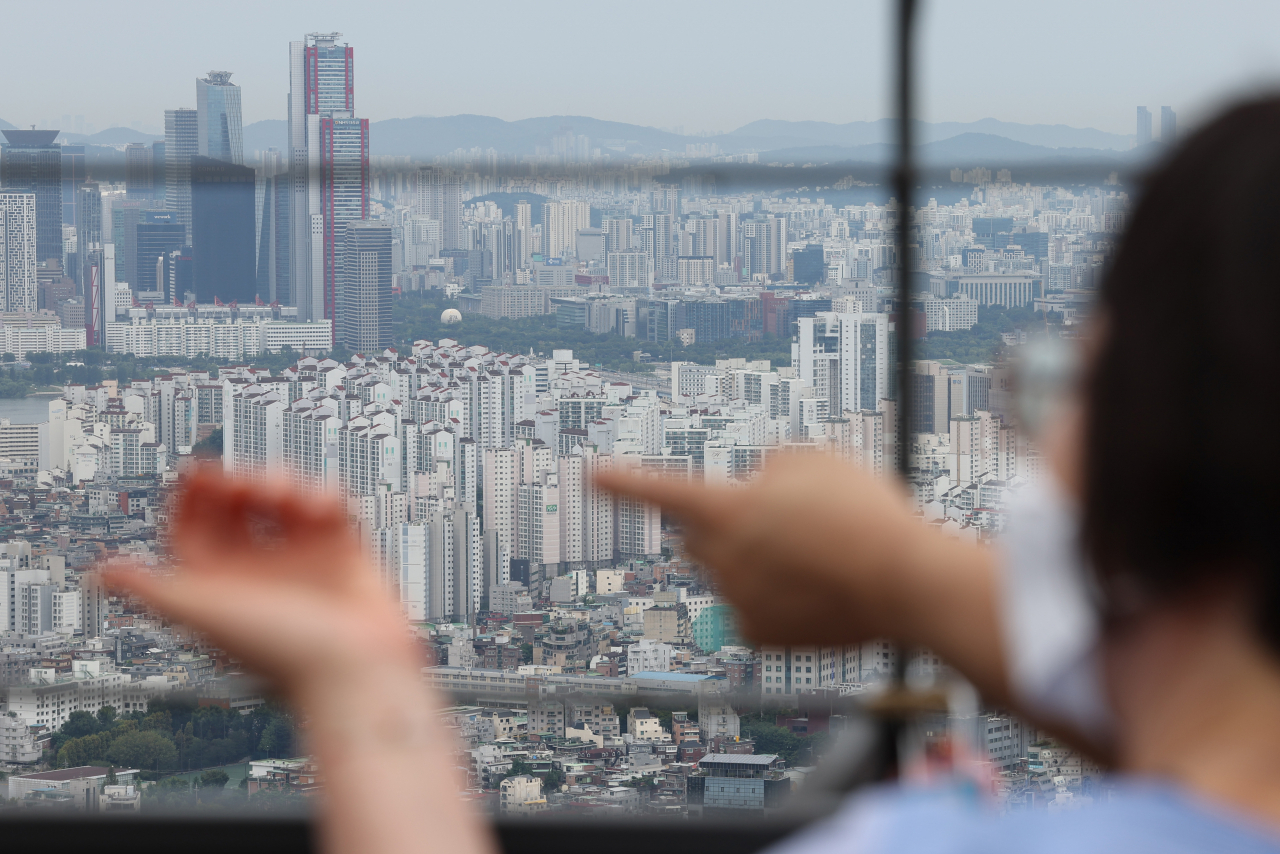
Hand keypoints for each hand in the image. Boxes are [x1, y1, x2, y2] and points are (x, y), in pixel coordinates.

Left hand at [107, 469, 419, 697]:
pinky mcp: (342, 552)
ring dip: (281, 483)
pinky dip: (323, 494)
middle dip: (238, 484)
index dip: (191, 499)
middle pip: (236, 510)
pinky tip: (319, 504)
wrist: (355, 669)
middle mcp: (258, 573)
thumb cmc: (282, 650)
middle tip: (244, 482)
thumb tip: (100, 574)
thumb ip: (152, 589)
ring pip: (282, 501)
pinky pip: (328, 506)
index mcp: (220, 587)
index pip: (194, 532)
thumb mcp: (203, 613)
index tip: (197, 474)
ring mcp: (301, 560)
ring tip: (282, 491)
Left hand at [596, 452, 927, 646]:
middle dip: (720, 527)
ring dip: (754, 562)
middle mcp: (719, 558)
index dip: (624, 481)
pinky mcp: (758, 635)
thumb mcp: (817, 460)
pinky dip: (775, 599)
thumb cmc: (865, 513)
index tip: (593, 475)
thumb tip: (758, 483)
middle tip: (774, 521)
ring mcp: (735, 601)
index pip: (660, 490)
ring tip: (816, 555)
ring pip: (729, 574)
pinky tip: (815, 589)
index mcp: (726, 508)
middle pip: (697, 536)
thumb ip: (771, 466)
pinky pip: (752, 608)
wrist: (907, 582)